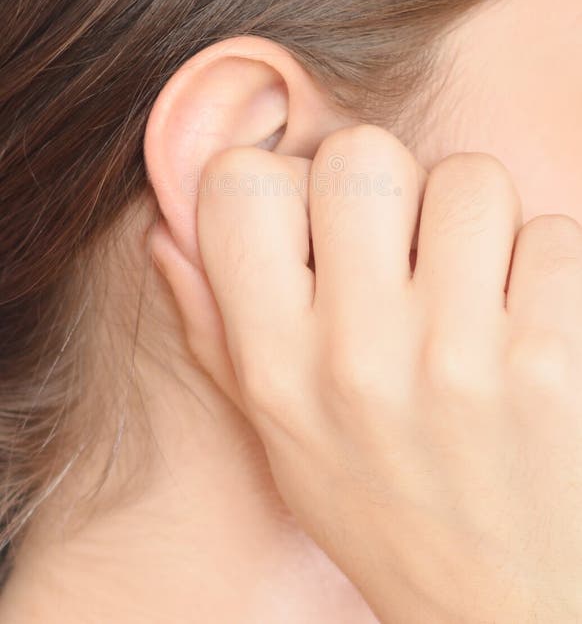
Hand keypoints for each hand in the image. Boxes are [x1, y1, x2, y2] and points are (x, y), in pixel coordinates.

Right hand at [197, 125, 581, 623]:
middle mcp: (353, 354)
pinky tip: (532, 328)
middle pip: (364, 154)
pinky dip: (548, 269)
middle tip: (411, 249)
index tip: (318, 224)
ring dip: (481, 225)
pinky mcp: (549, 363)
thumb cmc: (385, 508)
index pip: (241, 182)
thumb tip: (167, 229)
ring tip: (478, 291)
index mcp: (275, 363)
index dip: (285, 182)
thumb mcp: (278, 434)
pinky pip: (553, 236)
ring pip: (470, 180)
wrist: (501, 611)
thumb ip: (215, 326)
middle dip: (394, 186)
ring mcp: (453, 357)